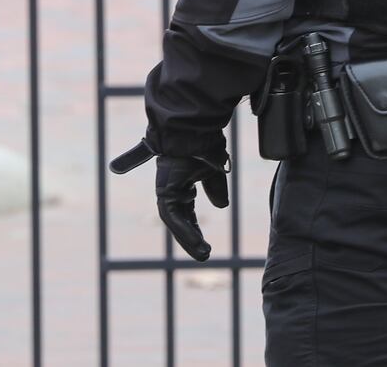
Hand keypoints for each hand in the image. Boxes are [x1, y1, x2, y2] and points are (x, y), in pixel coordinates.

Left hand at [109, 140, 230, 260]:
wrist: (196, 132)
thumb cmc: (204, 148)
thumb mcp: (214, 173)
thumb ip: (215, 189)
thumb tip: (221, 206)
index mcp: (181, 186)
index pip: (186, 214)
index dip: (194, 229)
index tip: (204, 245)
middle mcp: (172, 190)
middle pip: (180, 221)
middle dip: (191, 239)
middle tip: (204, 255)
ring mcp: (166, 190)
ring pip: (175, 222)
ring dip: (188, 239)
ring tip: (202, 254)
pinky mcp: (165, 191)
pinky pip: (173, 216)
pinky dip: (184, 230)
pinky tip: (195, 242)